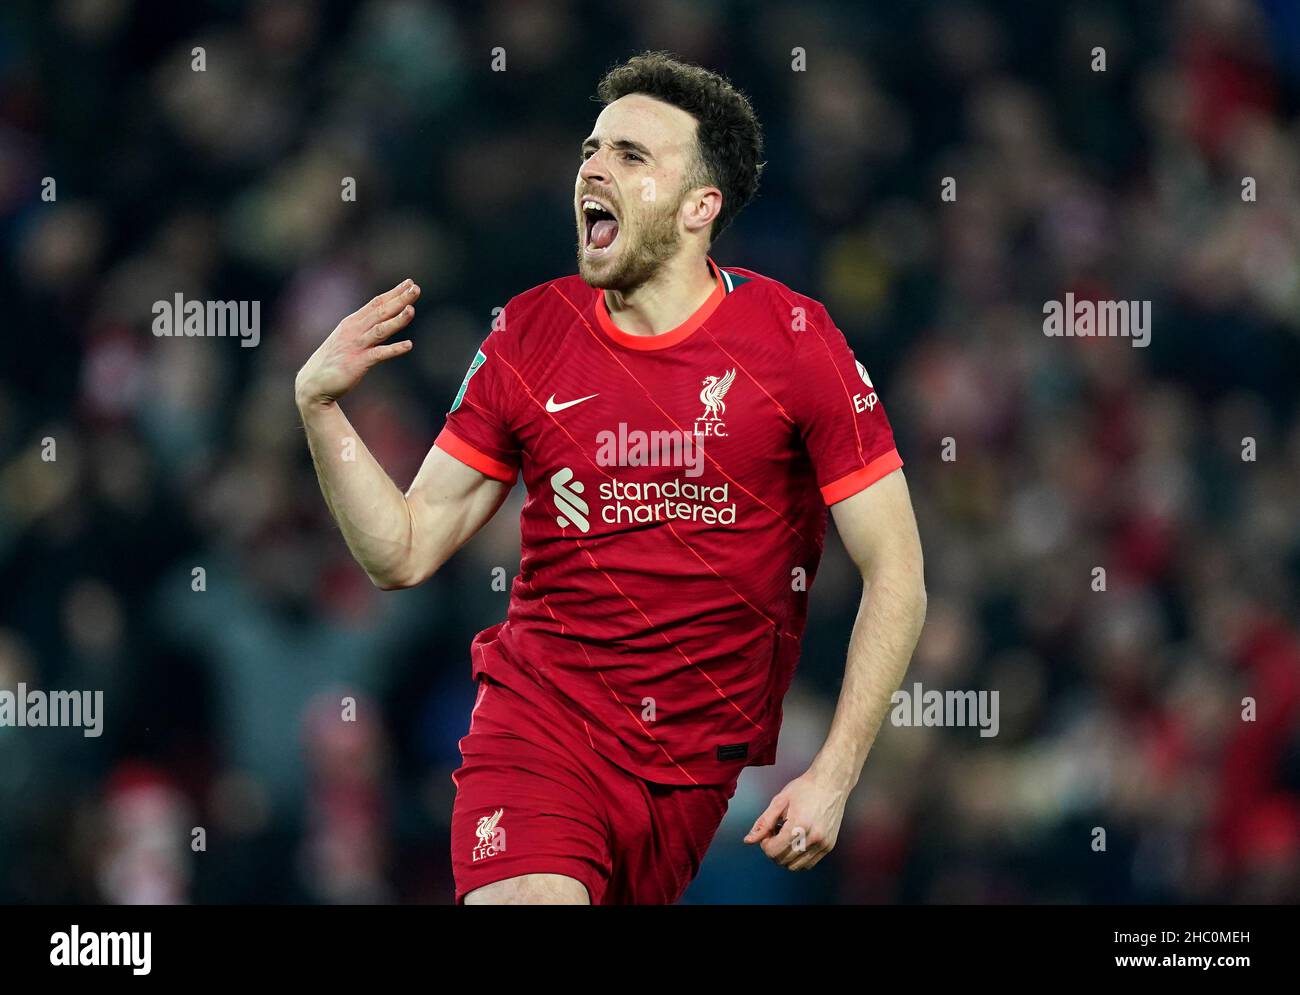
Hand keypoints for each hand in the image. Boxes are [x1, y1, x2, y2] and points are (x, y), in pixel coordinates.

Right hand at [295, 279, 420, 408]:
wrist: (313, 384)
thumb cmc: (333, 361)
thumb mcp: (348, 339)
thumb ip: (366, 329)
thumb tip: (385, 321)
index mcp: (352, 322)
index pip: (376, 303)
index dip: (394, 293)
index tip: (410, 283)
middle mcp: (354, 330)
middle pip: (381, 311)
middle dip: (399, 299)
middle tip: (416, 289)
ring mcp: (356, 346)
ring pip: (380, 329)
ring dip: (397, 319)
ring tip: (412, 310)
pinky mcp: (358, 362)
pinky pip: (379, 354)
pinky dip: (394, 349)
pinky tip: (409, 345)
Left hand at [743, 768, 848, 870]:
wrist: (830, 783)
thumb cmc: (804, 788)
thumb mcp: (779, 801)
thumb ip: (763, 823)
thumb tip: (748, 841)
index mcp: (798, 826)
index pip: (773, 851)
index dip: (765, 843)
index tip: (768, 830)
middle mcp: (812, 838)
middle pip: (782, 860)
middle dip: (773, 849)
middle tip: (776, 831)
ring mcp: (823, 844)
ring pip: (795, 866)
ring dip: (785, 855)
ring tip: (787, 836)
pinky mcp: (828, 846)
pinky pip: (808, 864)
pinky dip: (798, 857)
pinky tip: (797, 840)